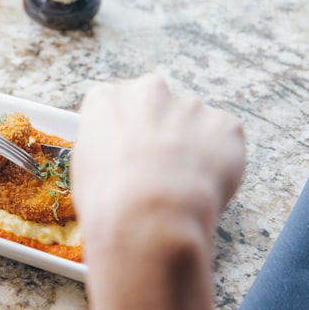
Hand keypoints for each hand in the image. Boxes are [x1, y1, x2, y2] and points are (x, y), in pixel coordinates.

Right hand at [72, 74, 244, 252]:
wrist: (149, 217)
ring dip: (192, 146)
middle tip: (160, 168)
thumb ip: (106, 148)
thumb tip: (121, 159)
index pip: (117, 107)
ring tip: (183, 185)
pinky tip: (205, 184)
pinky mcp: (224, 124)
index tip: (131, 155)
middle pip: (158, 105)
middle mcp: (149, 92)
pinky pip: (224, 138)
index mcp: (108, 100)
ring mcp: (190, 105)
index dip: (127, 135)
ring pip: (194, 122)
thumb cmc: (110, 201)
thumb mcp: (84, 170)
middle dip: (161, 130)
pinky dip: (221, 158)